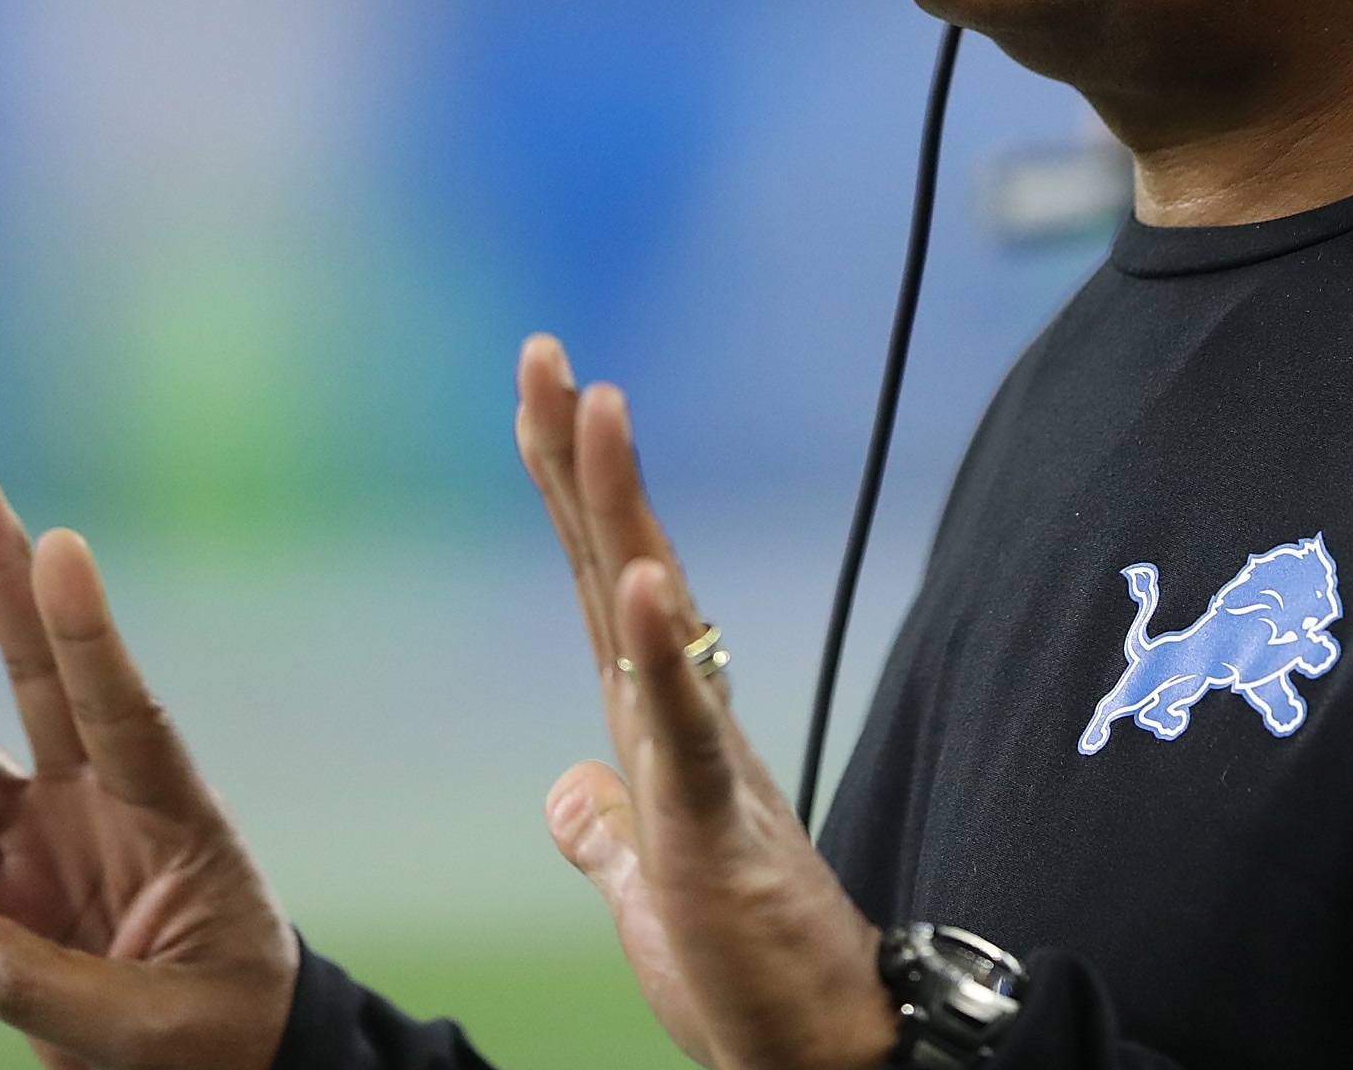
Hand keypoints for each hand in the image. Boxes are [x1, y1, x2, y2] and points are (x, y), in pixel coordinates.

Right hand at [0, 460, 299, 1069]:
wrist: (221, 1067)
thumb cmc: (222, 1035)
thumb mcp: (159, 1032)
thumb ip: (48, 989)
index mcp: (171, 814)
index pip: (127, 711)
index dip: (89, 633)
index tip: (62, 546)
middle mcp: (98, 801)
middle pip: (33, 667)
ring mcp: (41, 835)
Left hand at [515, 335, 901, 1069]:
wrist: (813, 1048)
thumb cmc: (741, 967)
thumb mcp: (641, 886)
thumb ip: (605, 826)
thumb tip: (566, 791)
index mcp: (654, 726)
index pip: (600, 578)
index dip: (566, 486)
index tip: (540, 392)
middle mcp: (679, 719)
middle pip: (618, 562)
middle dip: (579, 456)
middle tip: (546, 352)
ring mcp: (702, 763)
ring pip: (654, 612)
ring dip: (624, 508)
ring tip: (598, 409)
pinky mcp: (715, 827)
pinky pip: (685, 725)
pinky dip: (661, 650)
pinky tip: (642, 583)